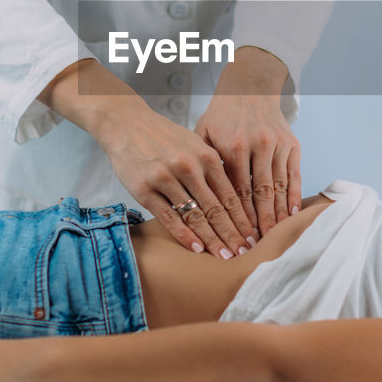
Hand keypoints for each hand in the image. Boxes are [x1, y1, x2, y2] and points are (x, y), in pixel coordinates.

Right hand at [39, 57, 254, 257]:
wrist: (127, 124)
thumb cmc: (165, 138)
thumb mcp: (195, 145)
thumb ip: (212, 168)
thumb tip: (236, 198)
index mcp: (206, 156)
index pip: (231, 195)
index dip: (243, 219)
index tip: (254, 238)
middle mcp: (189, 167)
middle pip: (216, 208)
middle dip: (232, 234)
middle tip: (245, 253)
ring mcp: (166, 178)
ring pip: (195, 215)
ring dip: (212, 239)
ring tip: (224, 257)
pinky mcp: (145, 189)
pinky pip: (169, 217)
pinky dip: (184, 235)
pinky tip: (197, 249)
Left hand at [194, 46, 299, 236]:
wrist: (248, 87)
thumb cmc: (220, 116)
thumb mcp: (203, 134)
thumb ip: (202, 164)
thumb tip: (195, 201)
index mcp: (232, 146)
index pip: (235, 192)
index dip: (235, 219)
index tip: (233, 239)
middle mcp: (257, 145)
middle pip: (259, 194)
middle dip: (257, 224)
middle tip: (254, 248)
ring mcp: (277, 144)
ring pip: (278, 187)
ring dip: (276, 215)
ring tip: (272, 238)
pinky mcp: (291, 143)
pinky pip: (294, 174)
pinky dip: (293, 196)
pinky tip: (291, 215)